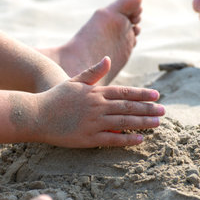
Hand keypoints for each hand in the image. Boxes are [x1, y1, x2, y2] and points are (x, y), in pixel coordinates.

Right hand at [34, 57, 164, 147]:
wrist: (36, 115)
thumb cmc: (54, 98)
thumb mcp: (74, 81)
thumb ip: (92, 72)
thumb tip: (107, 59)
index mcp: (95, 92)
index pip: (124, 92)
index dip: (142, 94)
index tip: (156, 96)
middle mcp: (97, 106)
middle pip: (128, 107)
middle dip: (147, 109)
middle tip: (163, 111)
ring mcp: (94, 123)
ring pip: (124, 122)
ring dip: (142, 123)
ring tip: (157, 124)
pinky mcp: (88, 138)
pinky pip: (112, 139)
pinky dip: (127, 139)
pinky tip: (140, 140)